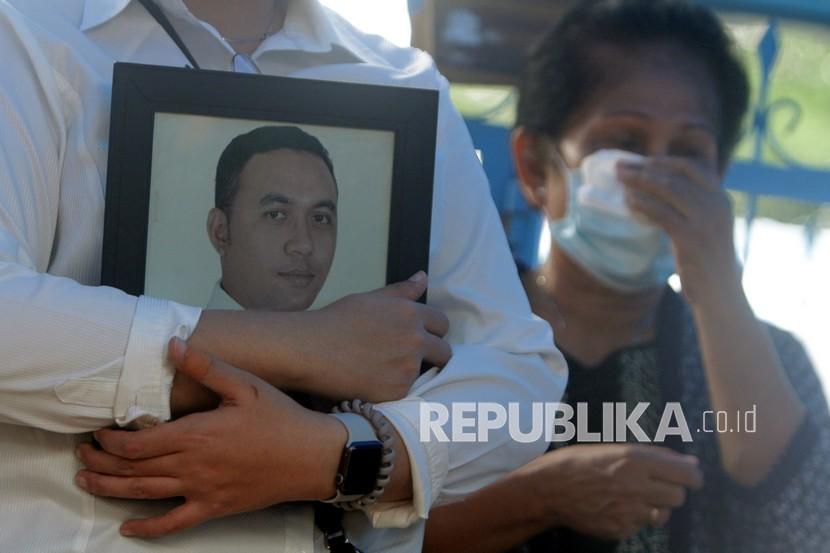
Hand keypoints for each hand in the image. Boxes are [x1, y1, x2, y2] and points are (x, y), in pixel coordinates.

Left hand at [75, 338, 345, 538]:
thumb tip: (173, 345)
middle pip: (133, 469)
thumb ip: (206, 368)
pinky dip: (147, 530)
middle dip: (101, 461)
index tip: (97, 431)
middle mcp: (192, 465)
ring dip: (110, 489)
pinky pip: (173, 524)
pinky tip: (127, 529)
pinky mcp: (214, 507)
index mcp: (196, 434)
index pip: (138, 442)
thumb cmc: (280, 419)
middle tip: (82, 453)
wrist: (312, 457)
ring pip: (144, 494)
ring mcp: (202, 490)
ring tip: (86, 480)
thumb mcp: (246, 386)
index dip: (110, 440)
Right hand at [294, 271, 451, 400]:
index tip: (419, 337)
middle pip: (444, 352)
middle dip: (432, 355)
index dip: (432, 331)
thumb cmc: (335, 321)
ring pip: (423, 373)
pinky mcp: (397, 391)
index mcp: (410, 314)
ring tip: (381, 369)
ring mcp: (407, 367)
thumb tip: (423, 277)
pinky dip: (393, 388)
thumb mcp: (370, 299)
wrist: (310, 350)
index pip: (442, 324)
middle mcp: (415, 340)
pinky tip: (373, 381)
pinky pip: (405, 391)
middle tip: (406, 357)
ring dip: (409, 372)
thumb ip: (402, 291)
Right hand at [515, 444, 702, 539]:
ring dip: (656, 506)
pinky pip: (641, 525)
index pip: (687, 474)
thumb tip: (691, 463)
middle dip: (672, 491)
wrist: (549, 489)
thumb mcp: (615, 448)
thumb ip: (655, 456)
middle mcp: (636, 486)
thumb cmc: (580, 461)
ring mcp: (629, 511)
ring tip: (633, 497)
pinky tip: (617, 507)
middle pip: (679, 496)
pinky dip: (635, 518)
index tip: (689, 476)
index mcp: (635, 460)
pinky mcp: (621, 529)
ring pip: (663, 514)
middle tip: (655, 485)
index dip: (692, 476)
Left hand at [618, 157, 739, 303]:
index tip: (643, 161)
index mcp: (721, 198)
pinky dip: (642, 204)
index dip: (666, 162)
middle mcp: (717, 204)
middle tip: (619, 166)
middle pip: (676, 176)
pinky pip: (662, 213)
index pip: (694, 167)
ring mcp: (706, 220)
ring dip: (639, 182)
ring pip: (668, 190)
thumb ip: (689, 206)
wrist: (721, 293)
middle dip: (644, 169)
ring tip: (619, 179)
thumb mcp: (705, 226)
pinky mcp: (692, 238)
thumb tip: (654, 188)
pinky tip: (628, 202)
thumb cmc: (706, 260)